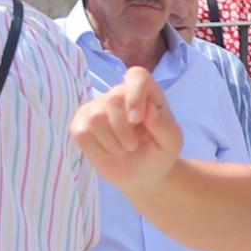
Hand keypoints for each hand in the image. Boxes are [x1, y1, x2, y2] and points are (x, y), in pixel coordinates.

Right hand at [71, 66, 184, 190]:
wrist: (142, 173)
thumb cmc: (159, 152)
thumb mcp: (171, 142)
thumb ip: (164, 126)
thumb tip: (148, 111)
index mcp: (145, 92)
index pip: (137, 76)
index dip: (135, 95)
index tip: (137, 120)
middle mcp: (118, 95)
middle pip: (113, 100)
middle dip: (125, 130)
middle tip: (134, 145)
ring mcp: (96, 108)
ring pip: (96, 118)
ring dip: (113, 142)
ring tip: (123, 148)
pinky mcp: (80, 124)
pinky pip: (82, 133)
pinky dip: (98, 149)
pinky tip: (108, 151)